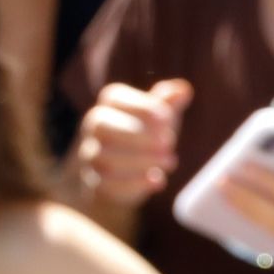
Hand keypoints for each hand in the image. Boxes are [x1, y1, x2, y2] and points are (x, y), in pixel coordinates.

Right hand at [66, 80, 190, 207]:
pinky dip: (135, 184)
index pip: (114, 97)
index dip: (141, 108)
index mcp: (109, 104)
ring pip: (106, 158)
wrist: (124, 174)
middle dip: (138, 135)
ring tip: (169, 162)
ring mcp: (90, 156)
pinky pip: (108, 184)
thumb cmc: (145, 136)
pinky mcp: (95, 182)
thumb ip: (168, 103)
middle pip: (102, 126)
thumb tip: (183, 90)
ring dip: (141, 161)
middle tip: (168, 144)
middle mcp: (93, 127)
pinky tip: (158, 180)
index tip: (166, 121)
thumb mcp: (158, 117)